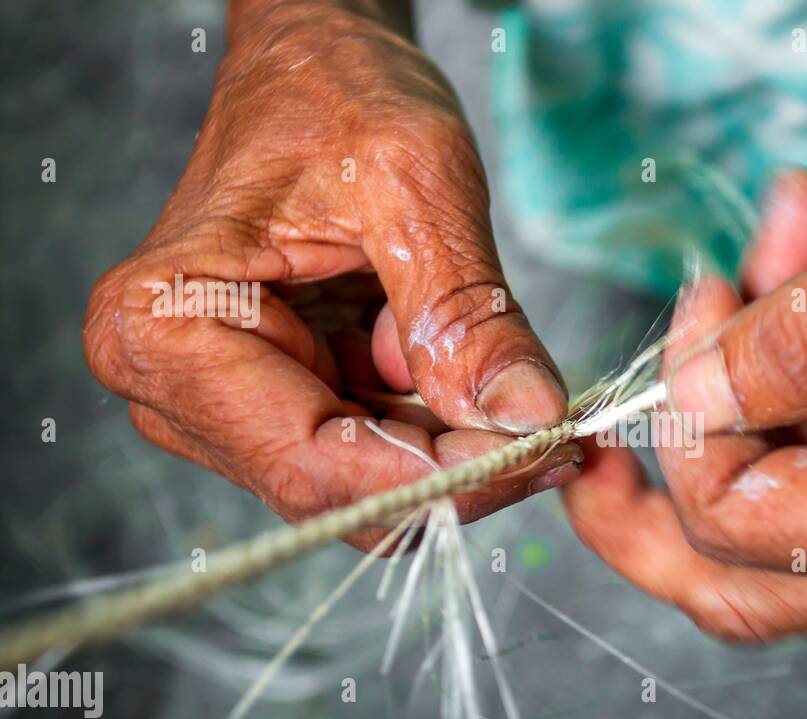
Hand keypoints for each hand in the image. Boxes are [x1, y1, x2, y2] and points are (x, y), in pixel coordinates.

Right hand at [84, 0, 575, 550]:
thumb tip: (527, 417)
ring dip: (460, 457)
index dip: (433, 479)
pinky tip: (497, 394)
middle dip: (457, 473)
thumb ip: (465, 313)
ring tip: (538, 407)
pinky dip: (447, 436)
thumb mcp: (416, 187)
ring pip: (367, 483)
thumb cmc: (334, 93)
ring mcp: (229, 403)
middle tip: (560, 439)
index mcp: (168, 327)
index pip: (310, 459)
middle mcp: (176, 385)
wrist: (317, 64)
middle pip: (337, 487)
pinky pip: (378, 451)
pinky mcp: (284, 401)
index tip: (537, 455)